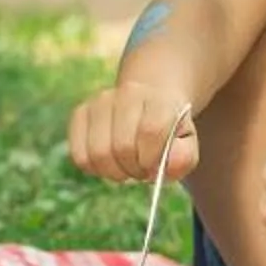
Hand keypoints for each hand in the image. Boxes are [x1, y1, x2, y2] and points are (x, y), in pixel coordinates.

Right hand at [67, 78, 196, 185]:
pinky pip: (80, 155)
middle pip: (122, 146)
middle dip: (133, 169)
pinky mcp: (81, 113)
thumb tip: (167, 165)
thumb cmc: (168, 132)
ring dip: (113, 172)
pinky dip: (95, 169)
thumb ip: (183, 157)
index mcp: (159, 100)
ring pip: (98, 153)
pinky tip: (109, 162)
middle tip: (141, 169)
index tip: (155, 166)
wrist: (149, 104)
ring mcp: (100, 101)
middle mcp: (127, 94)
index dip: (151, 159)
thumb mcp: (186, 144)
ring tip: (126, 166)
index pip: (150, 132)